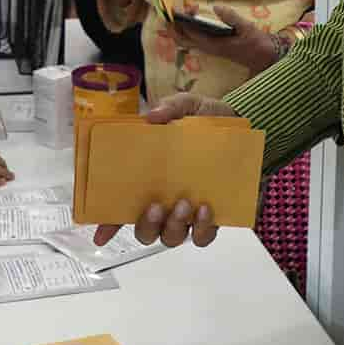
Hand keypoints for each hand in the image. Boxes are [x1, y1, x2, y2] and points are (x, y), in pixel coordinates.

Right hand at [91, 93, 235, 248]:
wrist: (244, 128)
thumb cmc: (209, 121)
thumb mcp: (189, 106)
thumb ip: (171, 107)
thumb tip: (152, 116)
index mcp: (149, 178)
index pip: (122, 207)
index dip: (108, 224)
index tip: (100, 235)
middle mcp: (164, 201)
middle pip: (144, 231)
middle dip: (146, 225)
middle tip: (156, 206)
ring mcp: (186, 213)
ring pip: (170, 237)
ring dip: (173, 226)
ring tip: (185, 203)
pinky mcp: (211, 219)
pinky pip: (201, 238)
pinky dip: (201, 229)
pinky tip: (205, 208)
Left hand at [171, 5, 281, 74]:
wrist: (264, 58)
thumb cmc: (256, 43)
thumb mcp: (247, 28)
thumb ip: (232, 18)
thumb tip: (216, 7)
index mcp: (215, 44)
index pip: (191, 33)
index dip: (182, 21)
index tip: (179, 9)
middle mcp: (209, 48)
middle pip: (182, 40)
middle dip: (173, 27)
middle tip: (172, 12)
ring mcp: (210, 49)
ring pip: (187, 42)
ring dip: (179, 29)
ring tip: (179, 13)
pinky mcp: (213, 47)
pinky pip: (194, 41)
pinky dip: (187, 31)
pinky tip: (190, 20)